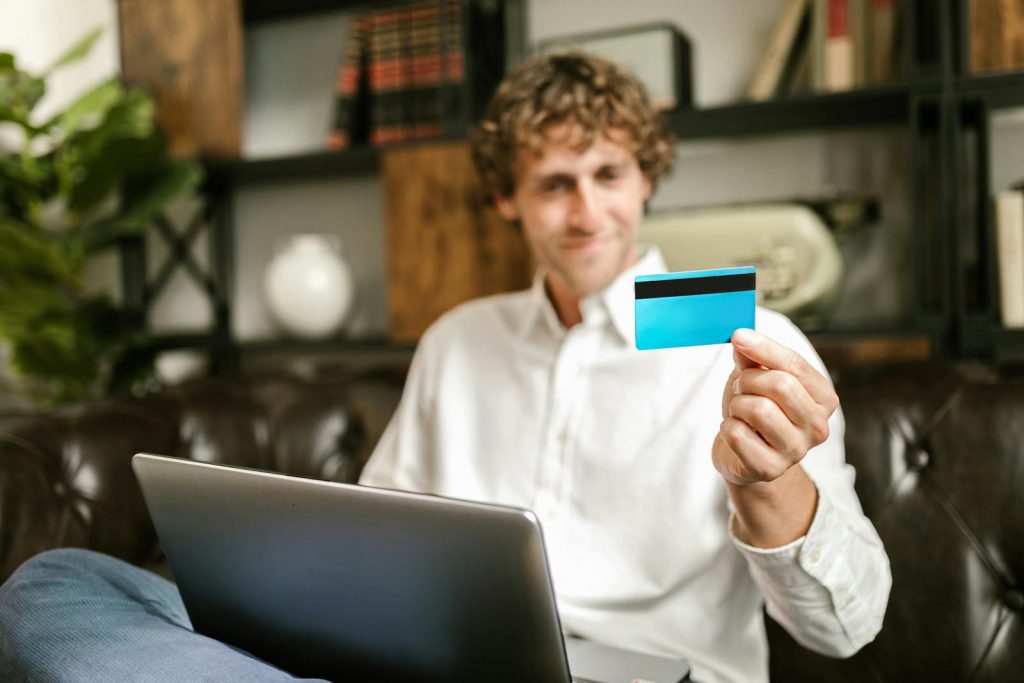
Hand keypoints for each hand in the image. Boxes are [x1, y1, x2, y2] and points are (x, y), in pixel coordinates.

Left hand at [712, 328, 839, 485]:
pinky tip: (736, 433)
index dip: (764, 347)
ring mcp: (796, 451)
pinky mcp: (770, 469)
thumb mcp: (757, 379)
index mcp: (824, 399)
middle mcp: (818, 427)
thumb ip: (752, 358)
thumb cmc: (755, 412)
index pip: (796, 365)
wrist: (743, 455)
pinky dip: (727, 428)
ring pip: (758, 409)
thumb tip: (743, 338)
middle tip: (740, 387)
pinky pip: (737, 434)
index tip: (738, 335)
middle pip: (781, 385)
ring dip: (737, 404)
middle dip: (749, 380)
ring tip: (740, 411)